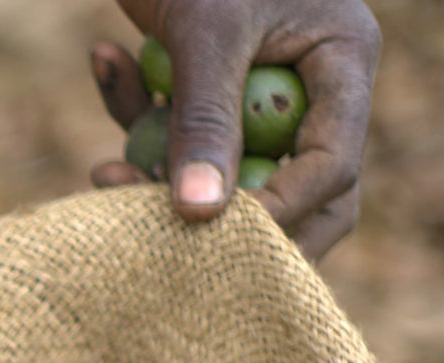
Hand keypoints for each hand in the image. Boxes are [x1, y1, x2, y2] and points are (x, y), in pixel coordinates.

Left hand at [89, 0, 379, 258]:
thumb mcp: (204, 32)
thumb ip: (204, 120)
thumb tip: (199, 217)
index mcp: (341, 60)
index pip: (333, 168)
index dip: (280, 214)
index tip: (217, 238)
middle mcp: (312, 83)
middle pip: (295, 194)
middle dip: (227, 226)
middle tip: (167, 250)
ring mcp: (261, 88)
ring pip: (225, 173)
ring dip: (159, 174)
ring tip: (102, 168)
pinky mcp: (207, 86)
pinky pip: (177, 132)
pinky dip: (134, 111)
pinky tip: (105, 59)